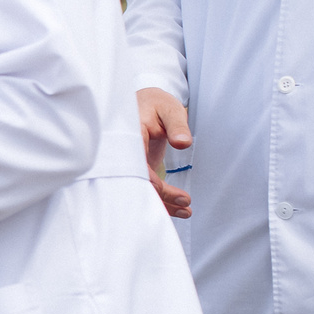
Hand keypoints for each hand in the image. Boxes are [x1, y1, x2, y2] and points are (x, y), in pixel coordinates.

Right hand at [138, 88, 192, 217]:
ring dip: (163, 203)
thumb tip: (182, 143)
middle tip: (186, 204)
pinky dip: (162, 199)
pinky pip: (147, 188)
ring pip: (142, 189)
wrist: (144, 103)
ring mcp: (131, 163)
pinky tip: (180, 207)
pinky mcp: (139, 169)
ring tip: (188, 210)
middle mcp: (125, 153)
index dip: (149, 181)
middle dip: (160, 198)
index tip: (173, 192)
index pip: (135, 165)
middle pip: (137, 183)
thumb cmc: (155, 104)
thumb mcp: (169, 109)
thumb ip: (177, 125)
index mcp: (128, 136)